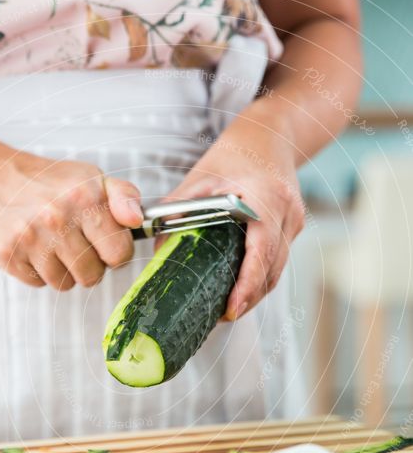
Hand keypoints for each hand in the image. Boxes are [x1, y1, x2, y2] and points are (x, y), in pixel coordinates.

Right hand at [0, 143, 141, 289]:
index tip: (103, 243)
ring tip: (52, 244)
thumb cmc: (50, 183)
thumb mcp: (92, 178)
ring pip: (64, 283)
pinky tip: (33, 248)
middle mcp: (55, 216)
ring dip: (63, 270)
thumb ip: (125, 197)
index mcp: (83, 197)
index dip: (114, 252)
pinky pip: (38, 283)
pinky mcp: (7, 254)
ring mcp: (29, 237)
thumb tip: (137, 219)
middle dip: (88, 265)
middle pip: (92, 275)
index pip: (119, 253)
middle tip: (75, 244)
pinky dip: (38, 271)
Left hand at [164, 112, 304, 318]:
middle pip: (272, 269)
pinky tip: (241, 291)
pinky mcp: (294, 227)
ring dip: (255, 293)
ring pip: (278, 270)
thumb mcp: (200, 178)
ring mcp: (295, 221)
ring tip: (229, 310)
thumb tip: (157, 246)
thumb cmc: (233, 155)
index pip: (260, 253)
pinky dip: (261, 278)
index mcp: (265, 198)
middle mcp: (286, 212)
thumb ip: (176, 210)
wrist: (270, 135)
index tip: (231, 309)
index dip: (247, 285)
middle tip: (222, 317)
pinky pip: (279, 261)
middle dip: (249, 298)